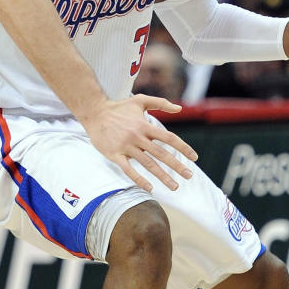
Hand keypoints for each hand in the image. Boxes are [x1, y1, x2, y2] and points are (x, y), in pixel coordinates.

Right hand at [82, 95, 197, 192]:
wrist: (94, 112)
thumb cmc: (118, 107)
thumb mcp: (140, 100)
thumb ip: (161, 103)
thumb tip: (179, 108)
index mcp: (145, 125)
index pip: (168, 138)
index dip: (183, 148)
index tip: (194, 158)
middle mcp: (137, 136)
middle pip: (161, 153)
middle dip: (176, 165)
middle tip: (188, 176)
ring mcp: (126, 146)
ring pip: (147, 164)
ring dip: (162, 176)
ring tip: (174, 186)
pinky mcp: (115, 154)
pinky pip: (128, 169)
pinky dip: (139, 179)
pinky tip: (150, 188)